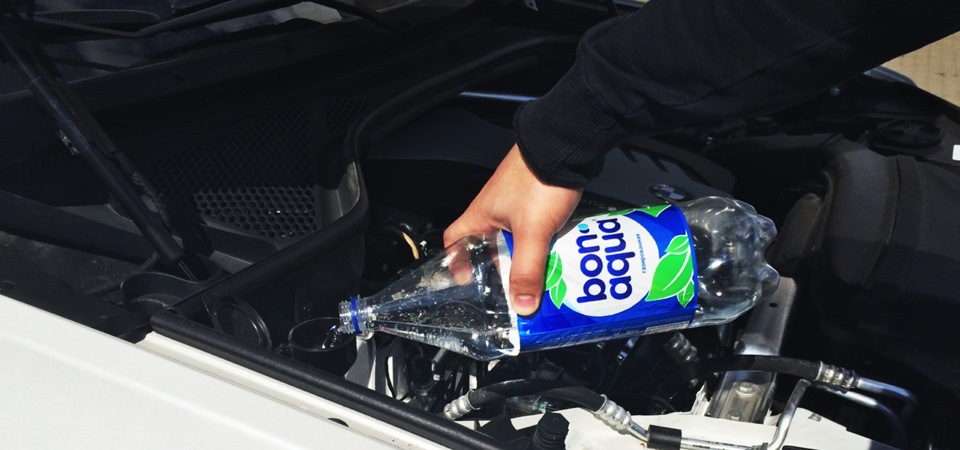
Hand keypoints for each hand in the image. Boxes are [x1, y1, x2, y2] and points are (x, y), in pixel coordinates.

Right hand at [444, 144, 581, 315]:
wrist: (566, 144)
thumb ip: (527, 270)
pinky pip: (536, 229)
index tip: (468, 283)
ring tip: (539, 279)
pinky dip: (543, 244)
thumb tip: (522, 307)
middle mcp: (495, 209)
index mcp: (480, 214)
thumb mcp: (532, 232)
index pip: (454, 240)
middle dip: (501, 268)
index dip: (456, 262)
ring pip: (516, 239)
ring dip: (526, 258)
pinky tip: (557, 257)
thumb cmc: (538, 180)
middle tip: (512, 290)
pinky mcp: (538, 198)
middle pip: (489, 246)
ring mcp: (516, 203)